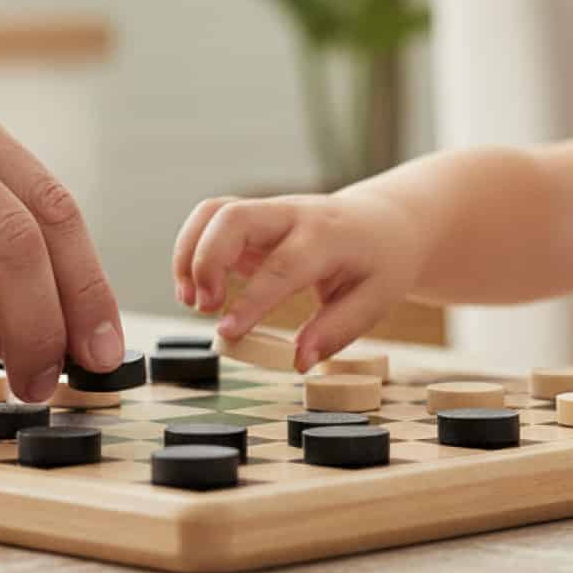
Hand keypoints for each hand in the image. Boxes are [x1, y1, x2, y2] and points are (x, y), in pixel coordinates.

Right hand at [171, 190, 423, 371]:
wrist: (383, 221)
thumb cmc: (380, 263)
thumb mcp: (376, 299)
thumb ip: (337, 330)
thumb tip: (299, 361)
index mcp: (329, 236)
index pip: (283, 264)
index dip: (252, 299)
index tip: (227, 332)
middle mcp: (292, 215)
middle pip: (233, 217)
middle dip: (206, 260)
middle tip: (204, 308)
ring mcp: (268, 212)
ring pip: (214, 212)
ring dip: (189, 253)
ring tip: (189, 301)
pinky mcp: (252, 219)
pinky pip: (209, 220)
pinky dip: (190, 251)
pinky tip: (195, 289)